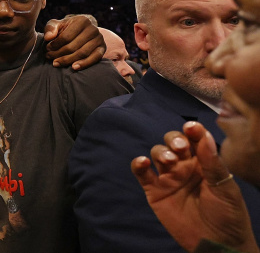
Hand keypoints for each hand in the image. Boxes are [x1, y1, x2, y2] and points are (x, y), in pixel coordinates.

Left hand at [44, 15, 104, 69]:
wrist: (82, 30)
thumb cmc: (67, 28)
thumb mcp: (57, 24)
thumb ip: (50, 28)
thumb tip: (48, 38)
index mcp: (82, 20)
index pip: (66, 36)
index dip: (55, 45)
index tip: (47, 49)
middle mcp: (93, 29)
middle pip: (73, 46)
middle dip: (59, 53)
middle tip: (49, 57)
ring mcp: (99, 39)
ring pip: (82, 53)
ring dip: (68, 60)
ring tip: (56, 63)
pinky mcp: (102, 48)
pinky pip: (94, 58)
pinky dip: (84, 64)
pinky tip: (73, 67)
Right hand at [131, 121, 259, 252]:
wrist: (216, 244)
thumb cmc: (228, 216)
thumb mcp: (226, 188)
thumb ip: (213, 163)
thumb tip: (205, 136)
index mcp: (205, 163)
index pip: (196, 140)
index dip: (193, 130)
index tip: (191, 127)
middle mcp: (185, 167)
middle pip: (173, 142)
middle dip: (174, 140)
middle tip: (180, 148)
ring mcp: (169, 178)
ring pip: (158, 154)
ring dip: (160, 152)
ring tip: (168, 162)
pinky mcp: (154, 191)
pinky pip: (142, 173)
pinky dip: (139, 164)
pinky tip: (143, 163)